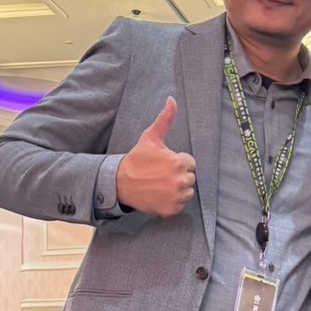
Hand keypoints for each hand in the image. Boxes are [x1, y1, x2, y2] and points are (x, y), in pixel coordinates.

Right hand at [115, 97, 196, 217]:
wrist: (120, 183)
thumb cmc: (137, 159)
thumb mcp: (151, 137)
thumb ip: (165, 119)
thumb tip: (172, 100)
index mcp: (179, 162)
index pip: (190, 163)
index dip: (177, 161)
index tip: (164, 163)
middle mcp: (180, 181)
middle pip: (190, 178)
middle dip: (178, 175)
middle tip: (160, 174)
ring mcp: (176, 197)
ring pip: (187, 192)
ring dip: (178, 189)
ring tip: (161, 184)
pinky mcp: (171, 210)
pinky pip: (180, 205)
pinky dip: (172, 202)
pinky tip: (160, 194)